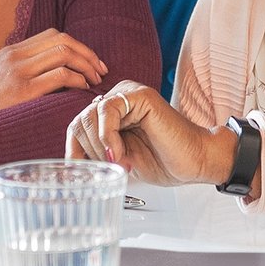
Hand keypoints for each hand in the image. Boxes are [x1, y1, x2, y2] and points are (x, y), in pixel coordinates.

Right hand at [0, 29, 105, 122]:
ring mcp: (18, 72)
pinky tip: (83, 90)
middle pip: (63, 39)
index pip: (53, 34)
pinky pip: (61, 75)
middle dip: (88, 53)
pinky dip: (79, 80)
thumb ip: (24, 69)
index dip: (78, 46)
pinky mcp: (23, 91)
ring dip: (87, 66)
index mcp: (11, 51)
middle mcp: (15, 56)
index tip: (90, 62)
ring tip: (94, 82)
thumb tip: (58, 72)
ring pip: (65, 53)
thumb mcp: (0, 78)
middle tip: (100, 71)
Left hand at [67, 83, 234, 185]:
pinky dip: (108, 136)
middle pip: (80, 121)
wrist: (195, 161)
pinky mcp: (140, 95)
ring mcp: (128, 94)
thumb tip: (69, 162)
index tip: (81, 172)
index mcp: (111, 113)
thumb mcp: (118, 160)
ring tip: (121, 163)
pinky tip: (119, 153)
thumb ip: (96, 152)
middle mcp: (117, 99)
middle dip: (89, 151)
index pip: (77, 126)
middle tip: (112, 167)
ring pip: (90, 116)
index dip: (74, 151)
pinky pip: (107, 110)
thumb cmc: (164, 161)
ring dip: (100, 147)